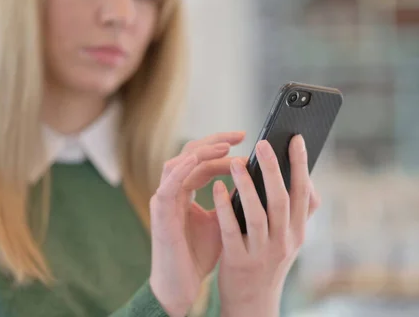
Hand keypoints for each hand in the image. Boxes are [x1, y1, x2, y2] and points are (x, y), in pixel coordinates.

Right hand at [149, 132, 244, 316]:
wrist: (182, 284)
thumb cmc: (199, 254)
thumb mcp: (223, 221)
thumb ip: (233, 201)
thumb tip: (258, 182)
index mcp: (187, 190)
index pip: (204, 160)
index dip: (223, 148)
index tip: (247, 140)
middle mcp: (174, 190)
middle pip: (190, 154)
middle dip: (215, 141)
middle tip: (241, 134)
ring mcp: (164, 200)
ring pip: (177, 163)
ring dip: (201, 152)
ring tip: (225, 146)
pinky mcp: (159, 213)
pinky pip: (167, 184)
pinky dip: (180, 169)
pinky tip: (196, 159)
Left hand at [213, 135, 319, 316]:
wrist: (252, 303)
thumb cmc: (268, 262)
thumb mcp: (290, 240)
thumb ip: (297, 212)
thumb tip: (306, 178)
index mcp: (297, 233)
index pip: (303, 194)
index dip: (300, 166)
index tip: (296, 139)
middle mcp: (284, 242)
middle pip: (282, 201)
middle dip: (274, 170)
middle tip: (263, 144)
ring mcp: (262, 253)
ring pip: (257, 215)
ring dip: (247, 186)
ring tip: (236, 162)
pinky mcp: (238, 261)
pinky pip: (231, 230)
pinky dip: (225, 208)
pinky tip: (217, 189)